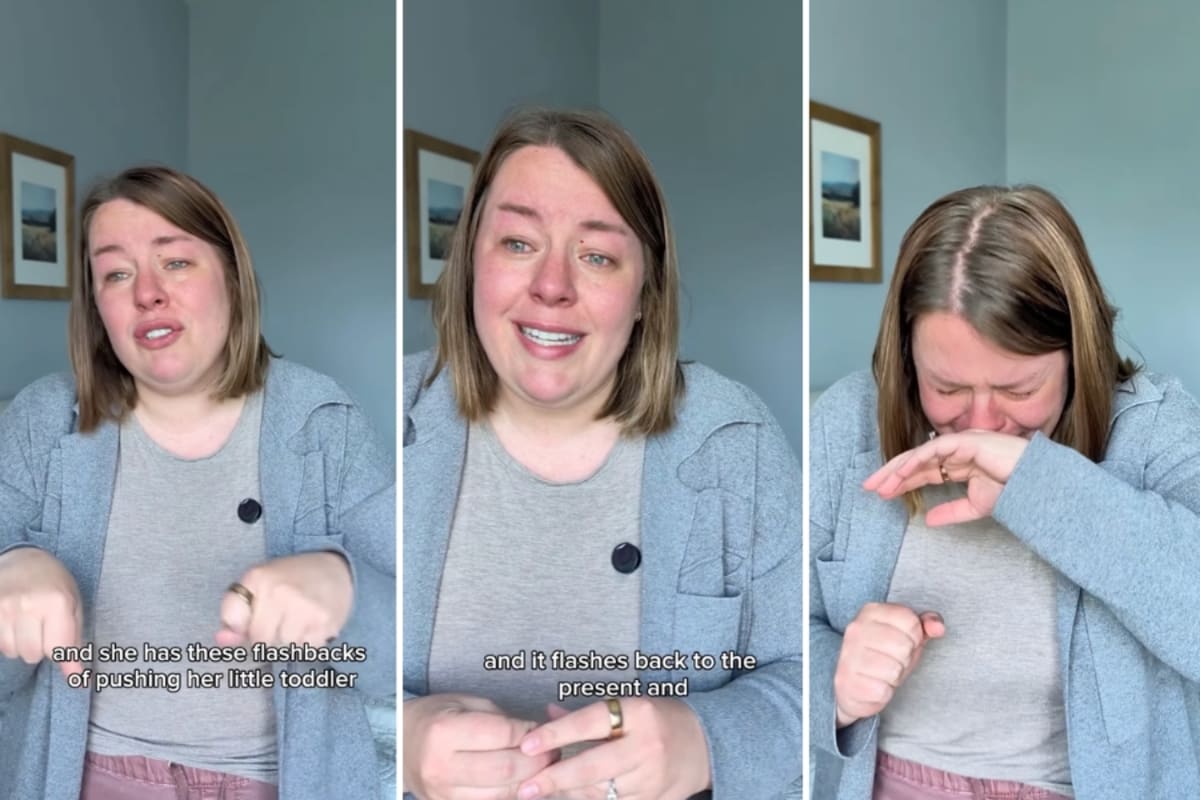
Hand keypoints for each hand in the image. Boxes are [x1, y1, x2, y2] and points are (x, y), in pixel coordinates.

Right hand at [0, 547, 84, 677]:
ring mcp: (3, 608)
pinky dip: (6, 639)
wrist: (25, 558)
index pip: (56, 650)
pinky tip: (12, 623)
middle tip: (42, 626)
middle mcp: (28, 605)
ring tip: (26, 622)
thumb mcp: (74, 606)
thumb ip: (74, 642)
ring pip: (12, 651)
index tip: (64, 653)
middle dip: (40, 646)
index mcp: (57, 603)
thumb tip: (76, 678)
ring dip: (21, 643)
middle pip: (32, 654)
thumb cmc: (55, 584)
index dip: (60, 654)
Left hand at [216, 552, 351, 646]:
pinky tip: (313, 625)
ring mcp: (303, 607)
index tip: (256, 617)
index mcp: (257, 577)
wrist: (338, 570)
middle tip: (283, 619)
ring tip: (300, 620)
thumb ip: (235, 616)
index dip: (243, 626)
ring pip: (283, 647)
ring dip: (290, 640)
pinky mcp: (323, 622)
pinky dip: (308, 642)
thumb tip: (220, 642)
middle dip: (268, 636)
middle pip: (259, 640)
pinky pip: (305, 649)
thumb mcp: (259, 587)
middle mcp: (278, 590)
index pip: (232, 620)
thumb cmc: (292, 580)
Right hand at [403, 693, 555, 799]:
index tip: (540, 729)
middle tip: (553, 751)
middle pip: (507, 769)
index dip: (530, 732)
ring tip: (542, 767)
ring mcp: (444, 794)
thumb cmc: (436, 718)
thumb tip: (536, 735)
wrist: (400, 745)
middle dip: (538, 760)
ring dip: (530, 781)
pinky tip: (521, 782)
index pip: (503, 735)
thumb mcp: (465, 704)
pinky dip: (512, 794)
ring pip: (503, 793)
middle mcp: (442, 767)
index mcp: (444, 732)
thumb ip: (500, 720)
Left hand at [517, 697, 710, 799]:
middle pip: (592, 766)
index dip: (556, 734)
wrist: (708, 743)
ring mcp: (655, 778)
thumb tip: (547, 714)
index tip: (528, 744)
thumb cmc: (660, 720)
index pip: (589, 722)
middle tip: (526, 787)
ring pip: (601, 792)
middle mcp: (647, 745)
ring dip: (572, 792)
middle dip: (555, 778)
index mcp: (639, 712)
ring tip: (552, 789)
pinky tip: (580, 795)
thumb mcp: (629, 706)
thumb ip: (588, 714)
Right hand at [833, 602, 943, 727]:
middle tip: (891, 660)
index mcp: (871, 611)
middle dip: (904, 659)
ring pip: (894, 670)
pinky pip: (882, 691)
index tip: (902, 642)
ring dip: (894, 677)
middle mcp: (856, 629)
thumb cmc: (884, 656)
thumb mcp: (907, 636)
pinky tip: (873, 685)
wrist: (852, 684)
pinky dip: (883, 693)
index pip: (911, 621)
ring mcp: (849, 654)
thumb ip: (925, 625)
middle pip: (904, 646)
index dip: (915, 637)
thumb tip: (938, 627)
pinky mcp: (846, 681)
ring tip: (882, 673)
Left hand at [863, 430, 1028, 524]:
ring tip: (880, 484)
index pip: (922, 471)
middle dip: (891, 473)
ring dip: (898, 469)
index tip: (882, 493)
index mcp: (958, 463)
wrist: (1036, 484)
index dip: (901, 481)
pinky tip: (901, 474)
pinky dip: (916, 460)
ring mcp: (961, 443)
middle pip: (915, 461)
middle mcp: (956, 451)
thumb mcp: (975, 506)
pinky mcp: (966, 441)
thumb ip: (951, 512)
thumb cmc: (1013, 490)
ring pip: (920, 454)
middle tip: (869, 487)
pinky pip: (934, 449)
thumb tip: (927, 519)